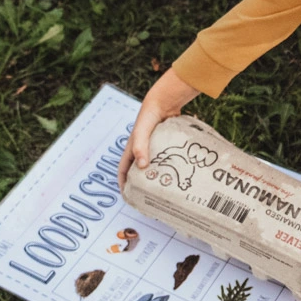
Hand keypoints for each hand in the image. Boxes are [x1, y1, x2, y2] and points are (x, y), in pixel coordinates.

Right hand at [118, 68, 198, 187]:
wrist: (164, 101)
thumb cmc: (149, 116)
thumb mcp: (142, 132)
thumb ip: (141, 147)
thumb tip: (143, 167)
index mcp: (132, 149)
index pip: (124, 170)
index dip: (123, 183)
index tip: (127, 196)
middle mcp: (141, 150)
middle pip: (138, 171)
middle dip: (140, 184)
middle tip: (148, 198)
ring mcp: (153, 148)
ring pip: (152, 166)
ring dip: (156, 177)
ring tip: (164, 190)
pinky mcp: (164, 145)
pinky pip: (164, 159)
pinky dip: (167, 168)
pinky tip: (177, 175)